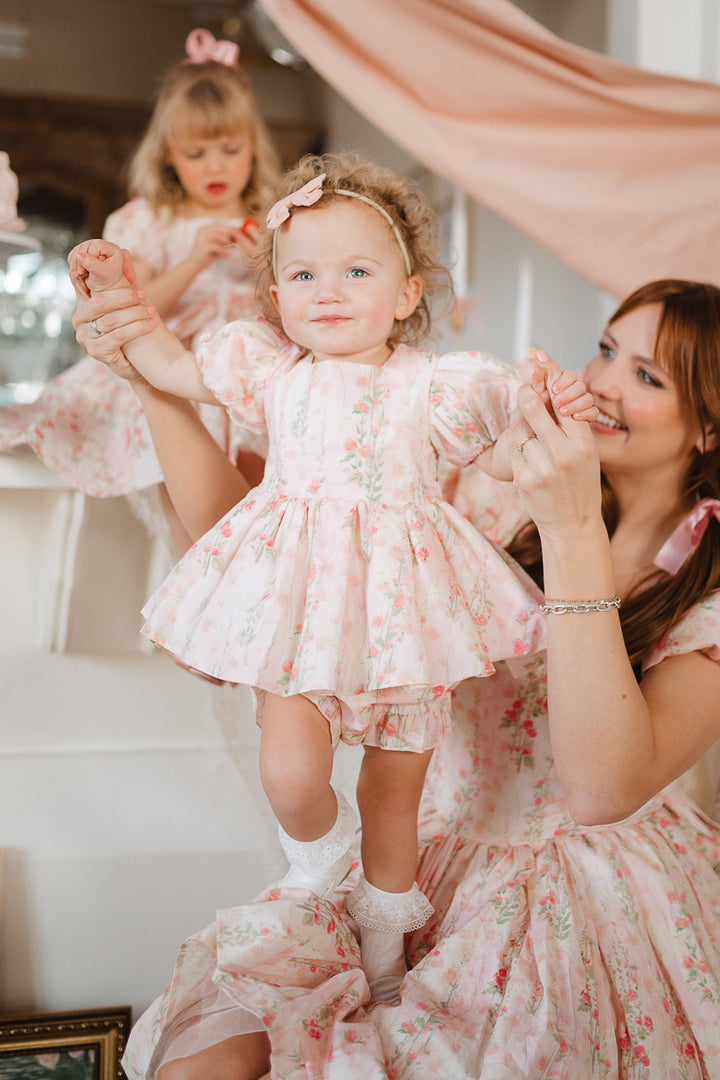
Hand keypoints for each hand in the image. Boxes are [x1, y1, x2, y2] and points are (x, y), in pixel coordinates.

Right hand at [68, 238, 127, 295]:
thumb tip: (79, 255)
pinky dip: (73, 264)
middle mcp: (101, 246)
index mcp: (111, 249)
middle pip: (84, 246)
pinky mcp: (83, 253)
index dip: (89, 256)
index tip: (86, 270)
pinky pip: (73, 255)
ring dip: (75, 263)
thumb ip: (92, 264)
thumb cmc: (107, 281)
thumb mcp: (102, 274)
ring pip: (77, 250)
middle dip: (80, 261)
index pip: (95, 245)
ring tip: (80, 274)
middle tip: (80, 273)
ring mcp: (91, 248)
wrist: (104, 288)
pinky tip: (79, 272)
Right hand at [71, 271, 155, 383]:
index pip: (80, 283)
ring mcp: (86, 337)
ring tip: (153, 312)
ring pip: (111, 320)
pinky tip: (151, 325)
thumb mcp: (128, 302)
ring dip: (135, 314)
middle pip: (99, 302)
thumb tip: (124, 252)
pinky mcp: (97, 352)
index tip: (117, 272)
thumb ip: (125, 279)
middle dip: (124, 297)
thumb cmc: (131, 328)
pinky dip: (138, 328)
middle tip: (143, 296)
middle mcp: (80, 320)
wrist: (138, 363)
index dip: (93, 273)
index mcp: (83, 304)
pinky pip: (119, 336)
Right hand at [188, 221, 257, 272]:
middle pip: (220, 228)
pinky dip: (223, 251)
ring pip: (219, 236)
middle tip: (241, 239)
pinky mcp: (202, 246)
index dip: (232, 228)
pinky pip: (216, 246)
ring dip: (228, 242)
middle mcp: (203, 230)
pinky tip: (227, 257)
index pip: (221, 226)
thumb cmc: (207, 256)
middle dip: (232, 233)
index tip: (241, 233)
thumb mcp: (217, 246)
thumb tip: (239, 238)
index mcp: (205, 228)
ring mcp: (202, 237)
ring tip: (233, 247)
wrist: (194, 265)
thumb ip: (226, 241)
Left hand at [509, 379, 600, 542]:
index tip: (540, 361)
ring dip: (520, 423)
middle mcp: (562, 453)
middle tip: (525, 390)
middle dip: (526, 393)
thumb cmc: (580, 484)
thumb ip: (571, 425)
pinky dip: (516, 445)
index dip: (550, 379)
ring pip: (518, 427)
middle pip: (532, 407)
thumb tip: (551, 389)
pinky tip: (526, 452)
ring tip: (530, 431)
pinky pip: (511, 449)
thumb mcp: (587, 453)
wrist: (573, 525)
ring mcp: (540, 467)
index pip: (562, 400)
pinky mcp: (522, 479)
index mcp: (583, 443)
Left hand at [531, 351, 596, 422]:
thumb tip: (537, 365)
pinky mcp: (587, 416)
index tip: (554, 389)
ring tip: (562, 411)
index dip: (564, 380)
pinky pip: (593, 412)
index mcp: (564, 383)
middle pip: (580, 385)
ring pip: (588, 398)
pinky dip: (586, 413)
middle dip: (568, 393)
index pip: (570, 374)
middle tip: (556, 402)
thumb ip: (538, 379)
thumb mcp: (536, 394)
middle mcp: (575, 391)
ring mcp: (582, 403)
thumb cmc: (539, 410)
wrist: (543, 433)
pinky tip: (576, 417)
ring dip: (576, 404)